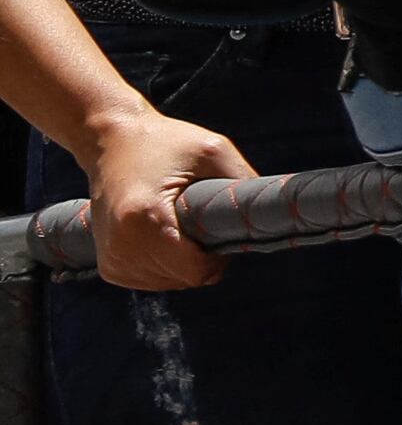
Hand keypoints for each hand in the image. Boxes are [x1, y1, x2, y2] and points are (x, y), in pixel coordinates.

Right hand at [79, 104, 245, 291]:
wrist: (110, 141)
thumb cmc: (165, 142)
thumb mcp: (213, 150)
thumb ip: (242, 181)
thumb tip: (271, 213)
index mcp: (143, 219)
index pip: (195, 271)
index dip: (219, 258)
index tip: (221, 230)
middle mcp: (120, 245)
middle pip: (184, 279)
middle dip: (203, 258)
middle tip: (200, 221)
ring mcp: (110, 258)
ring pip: (169, 283)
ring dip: (183, 262)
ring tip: (179, 224)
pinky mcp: (108, 264)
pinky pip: (151, 280)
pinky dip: (166, 265)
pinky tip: (166, 236)